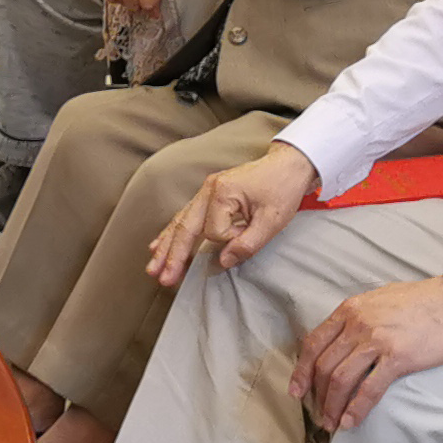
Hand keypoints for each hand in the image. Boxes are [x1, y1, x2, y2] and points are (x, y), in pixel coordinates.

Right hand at [149, 144, 320, 285]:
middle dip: (172, 255)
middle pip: (185, 227)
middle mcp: (208, 189)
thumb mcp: (273, 220)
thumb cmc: (283, 188)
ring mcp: (205, 191)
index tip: (249, 232)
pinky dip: (172, 233)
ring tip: (153, 267)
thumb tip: (223, 261)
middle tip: (162, 278)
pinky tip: (158, 245)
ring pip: (180, 222)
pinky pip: (186, 217)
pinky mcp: (208, 195)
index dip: (231, 240)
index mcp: (222, 192)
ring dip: (167, 247)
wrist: (289, 164)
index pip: (215, 231)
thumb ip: (248, 243)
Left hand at [294, 273, 442, 430]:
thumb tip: (343, 337)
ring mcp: (376, 340)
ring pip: (341, 379)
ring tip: (333, 424)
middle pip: (324, 366)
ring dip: (333, 406)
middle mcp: (357, 324)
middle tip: (319, 415)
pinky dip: (356, 408)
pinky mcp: (398, 357)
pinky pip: (369, 388)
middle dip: (317, 396)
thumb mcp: (378, 300)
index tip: (296, 391)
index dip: (302, 371)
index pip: (313, 343)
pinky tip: (351, 421)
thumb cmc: (421, 301)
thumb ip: (357, 317)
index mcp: (349, 310)